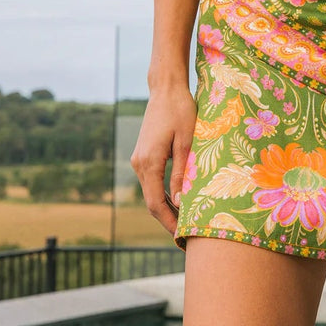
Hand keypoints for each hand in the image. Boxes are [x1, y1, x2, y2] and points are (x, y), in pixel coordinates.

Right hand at [130, 84, 196, 235]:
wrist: (166, 89)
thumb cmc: (181, 111)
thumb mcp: (187, 142)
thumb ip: (182, 173)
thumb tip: (180, 203)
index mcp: (148, 163)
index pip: (156, 203)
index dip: (169, 222)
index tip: (182, 236)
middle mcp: (139, 163)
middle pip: (151, 201)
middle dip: (167, 219)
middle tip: (186, 235)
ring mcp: (138, 159)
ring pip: (150, 191)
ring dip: (165, 207)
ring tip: (185, 221)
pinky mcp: (143, 154)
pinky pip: (151, 181)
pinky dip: (162, 193)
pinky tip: (177, 200)